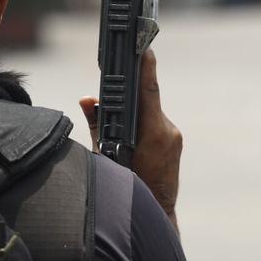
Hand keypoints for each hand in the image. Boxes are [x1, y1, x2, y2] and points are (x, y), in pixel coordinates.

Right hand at [80, 48, 182, 230]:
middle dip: (129, 90)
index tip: (144, 46)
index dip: (146, 66)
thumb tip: (87, 99)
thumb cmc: (128, 188)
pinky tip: (128, 127)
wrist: (156, 214)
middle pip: (145, 99)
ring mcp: (173, 136)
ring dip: (133, 108)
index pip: (148, 91)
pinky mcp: (173, 141)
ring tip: (117, 113)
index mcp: (153, 133)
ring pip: (148, 111)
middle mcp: (167, 131)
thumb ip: (97, 124)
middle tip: (116, 76)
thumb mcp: (104, 156)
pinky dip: (140, 119)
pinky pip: (154, 121)